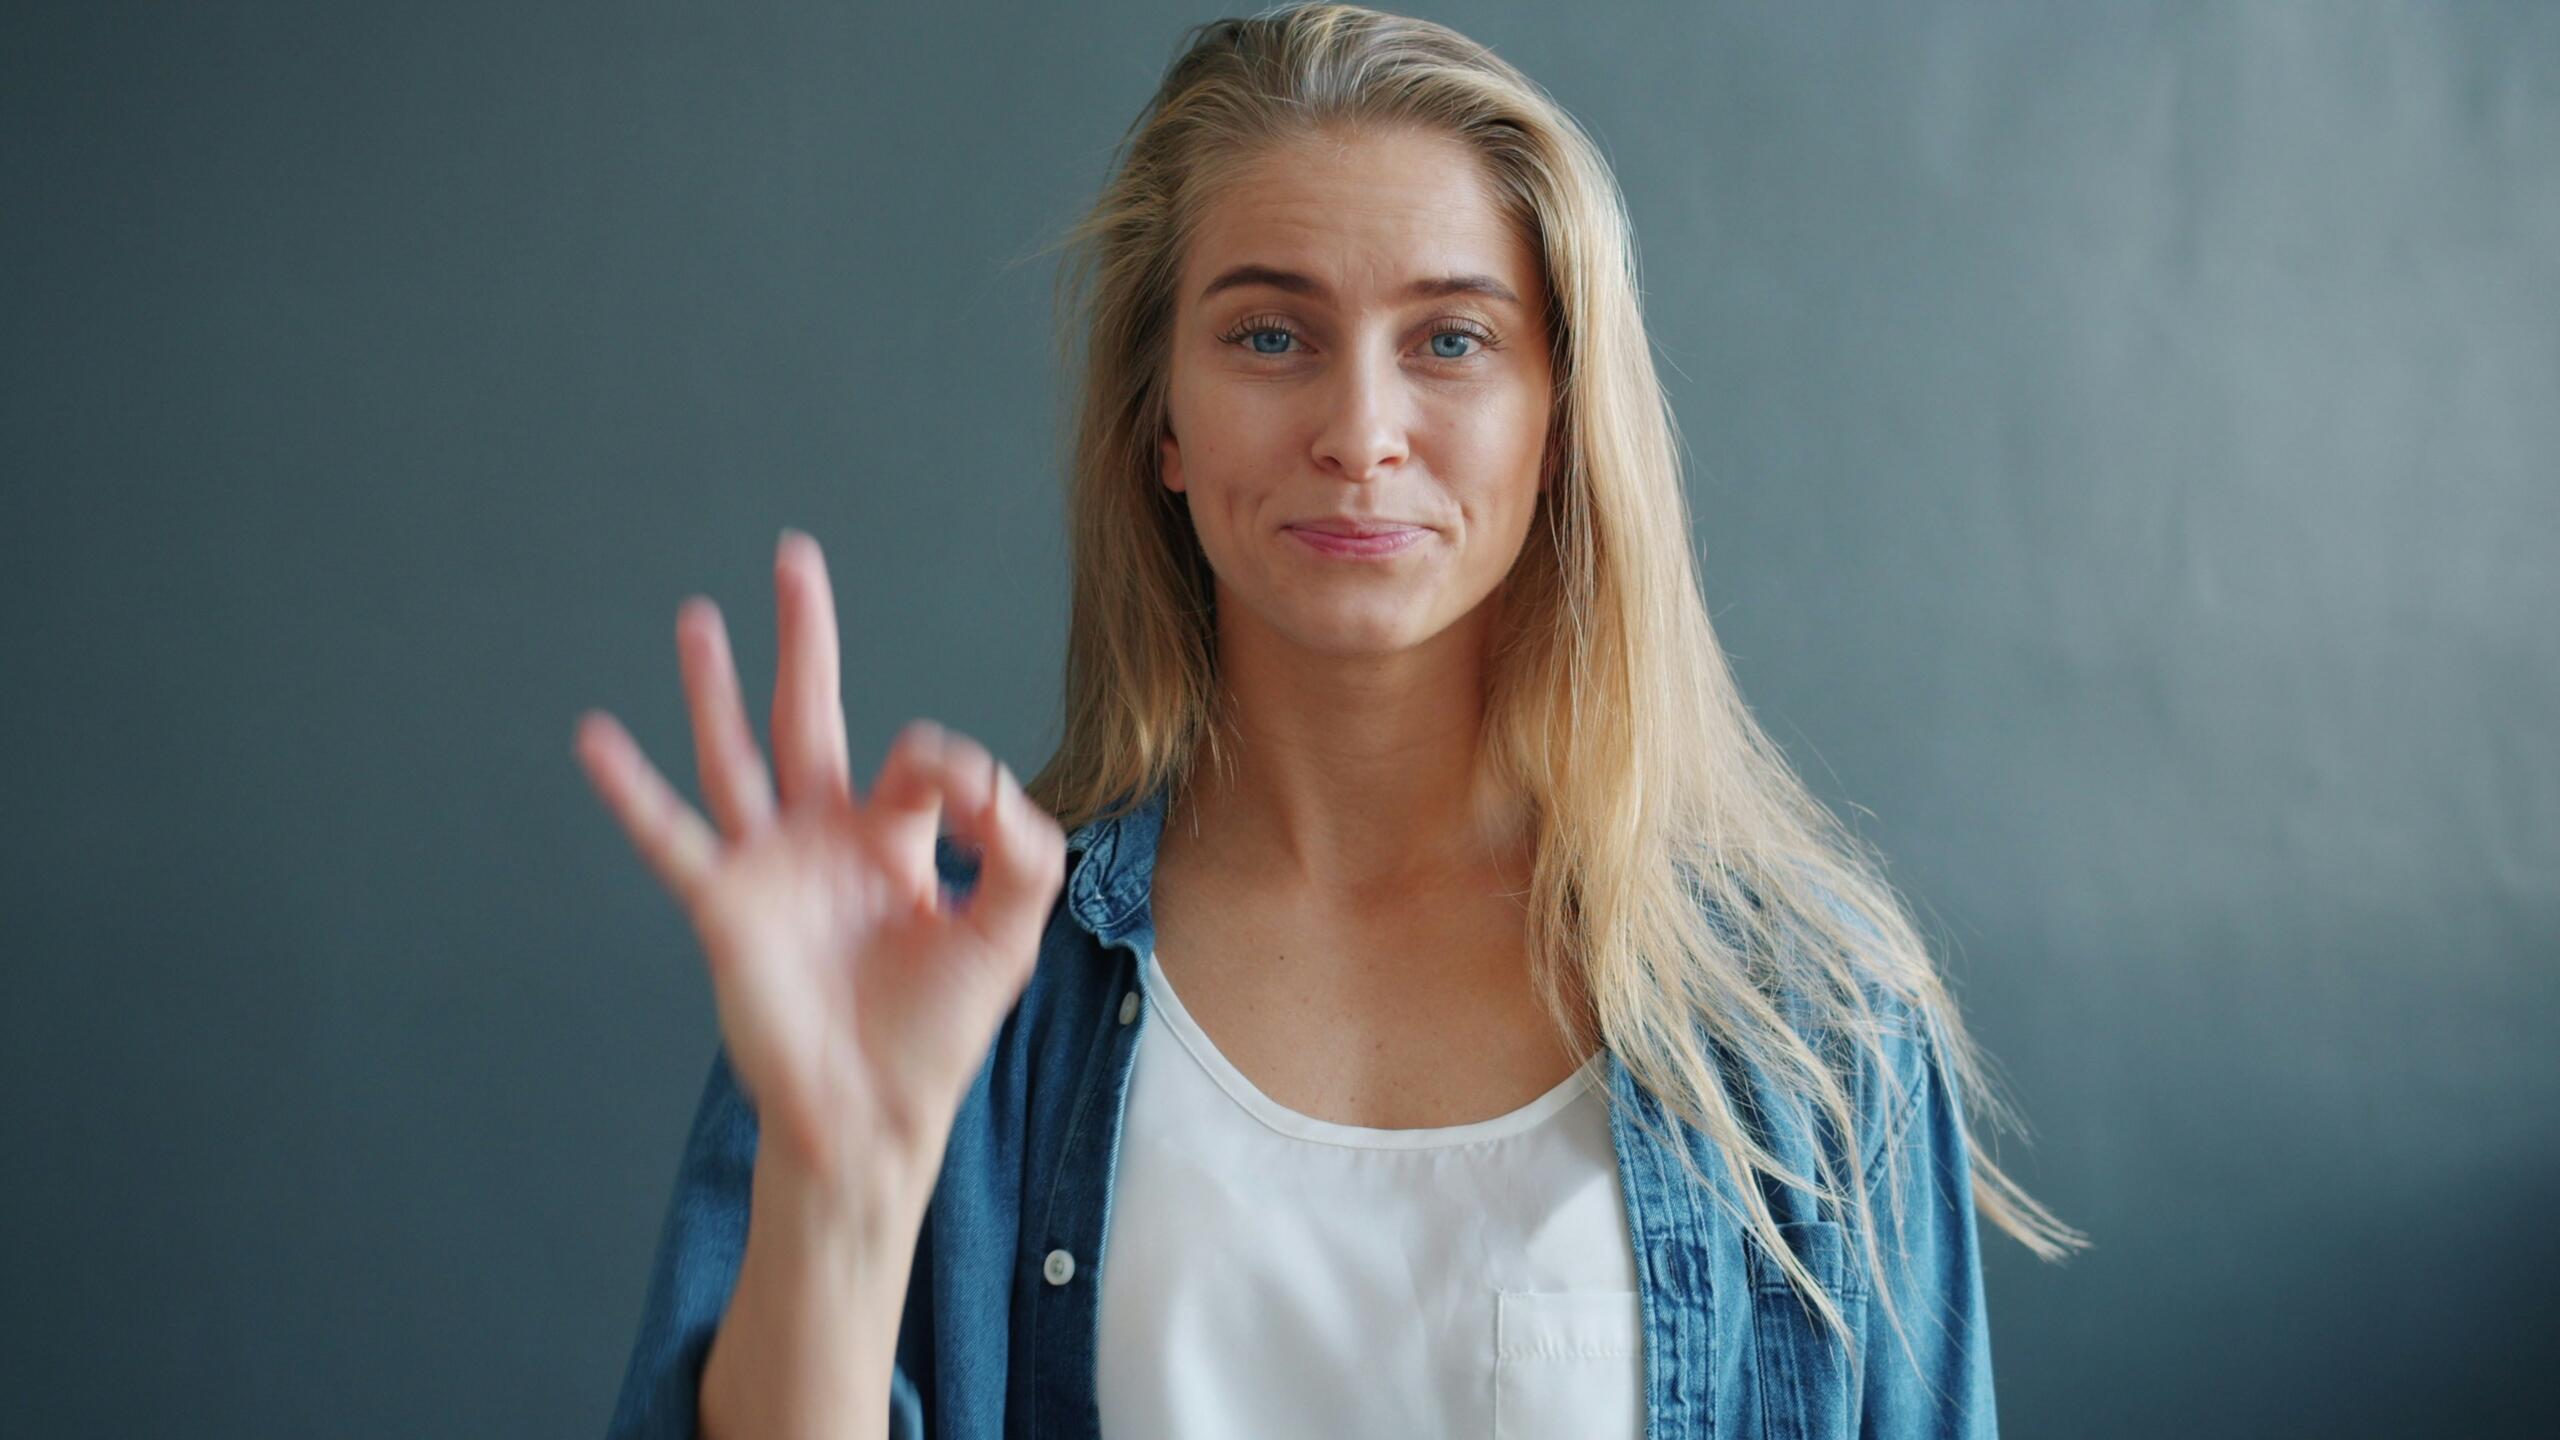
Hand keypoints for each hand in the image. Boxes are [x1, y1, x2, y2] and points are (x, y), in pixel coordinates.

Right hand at [573, 528, 1066, 1195]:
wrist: (875, 1116)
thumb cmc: (936, 1034)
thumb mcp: (1009, 930)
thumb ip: (1020, 846)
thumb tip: (981, 777)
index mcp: (895, 841)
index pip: (919, 759)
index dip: (953, 771)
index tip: (971, 813)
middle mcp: (825, 839)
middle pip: (812, 714)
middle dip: (806, 639)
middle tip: (795, 559)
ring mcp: (769, 867)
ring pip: (736, 754)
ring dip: (714, 686)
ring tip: (696, 616)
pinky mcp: (725, 906)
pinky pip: (671, 836)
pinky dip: (631, 789)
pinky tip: (595, 737)